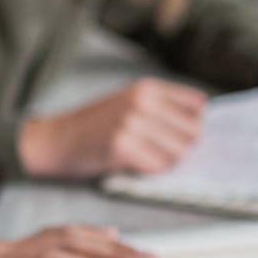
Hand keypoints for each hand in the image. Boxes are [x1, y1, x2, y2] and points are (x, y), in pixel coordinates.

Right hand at [17, 79, 207, 178]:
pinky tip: (133, 165)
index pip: (198, 105)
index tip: (180, 135)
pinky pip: (156, 166)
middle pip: (193, 132)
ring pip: (178, 152)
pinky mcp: (120, 146)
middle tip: (161, 152)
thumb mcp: (129, 101)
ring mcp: (131, 123)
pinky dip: (149, 170)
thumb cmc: (95, 126)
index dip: (194, 124)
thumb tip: (201, 127)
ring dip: (166, 162)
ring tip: (145, 158)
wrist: (55, 139)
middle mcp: (141, 101)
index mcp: (147, 87)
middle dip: (183, 147)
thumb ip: (162, 108)